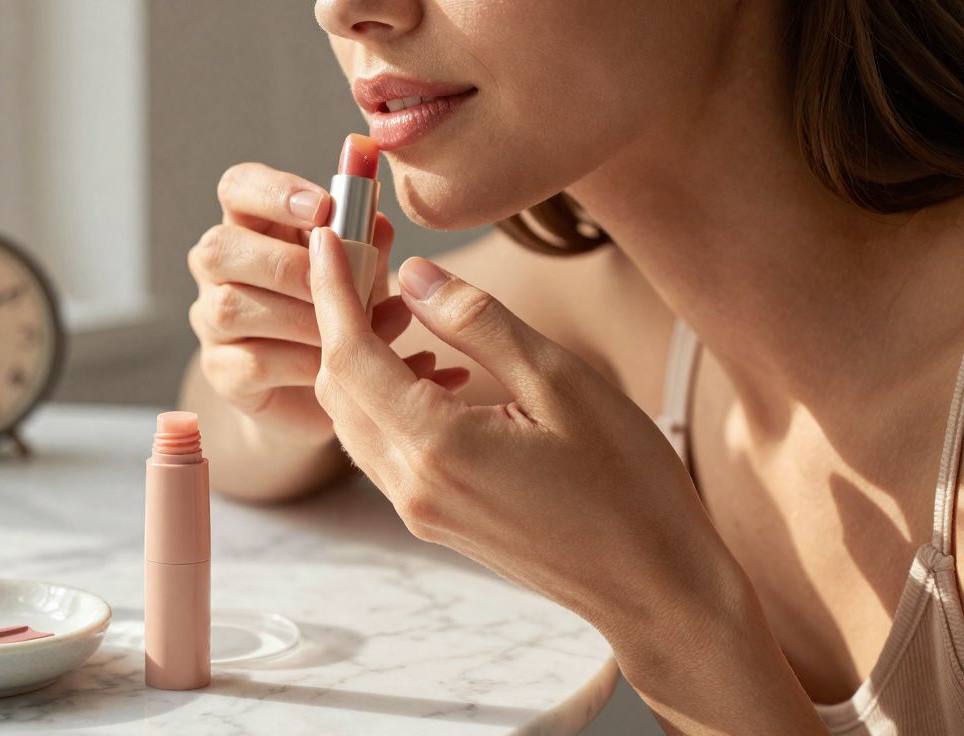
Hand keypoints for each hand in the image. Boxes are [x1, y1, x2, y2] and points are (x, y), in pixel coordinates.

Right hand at [188, 162, 466, 438]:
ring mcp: (211, 321)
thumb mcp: (362, 274)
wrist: (328, 390)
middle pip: (219, 247)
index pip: (238, 187)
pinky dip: (303, 362)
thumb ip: (368, 248)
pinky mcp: (221, 372)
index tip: (323, 207)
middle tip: (333, 282)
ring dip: (298, 317)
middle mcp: (218, 269)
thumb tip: (378, 223)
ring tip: (347, 331)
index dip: (273, 192)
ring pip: (232, 307)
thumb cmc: (341, 313)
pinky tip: (336, 368)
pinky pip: (252, 361)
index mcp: (251, 225)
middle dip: (283, 264)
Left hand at [306, 226, 732, 630]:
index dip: (332, 289)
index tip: (327, 234)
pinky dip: (388, 397)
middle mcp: (411, 486)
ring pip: (354, 418)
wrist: (655, 589)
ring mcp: (419, 509)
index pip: (349, 355)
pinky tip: (439, 371)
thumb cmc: (629, 487)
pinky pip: (383, 447)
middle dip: (340, 317)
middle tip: (370, 261)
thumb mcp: (563, 383)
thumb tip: (413, 276)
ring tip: (403, 309)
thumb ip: (479, 324)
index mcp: (438, 448)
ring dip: (361, 358)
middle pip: (337, 387)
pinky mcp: (435, 519)